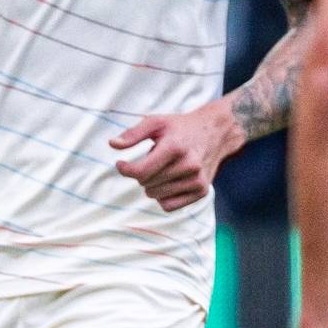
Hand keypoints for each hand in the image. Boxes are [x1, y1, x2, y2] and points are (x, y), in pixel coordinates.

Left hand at [112, 103, 246, 212]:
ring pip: (155, 195)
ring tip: (164, 168)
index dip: (125, 170)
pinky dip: (162, 196)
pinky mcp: (201, 191)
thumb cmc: (180, 127)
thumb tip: (112, 144)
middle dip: (142, 173)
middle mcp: (189, 166)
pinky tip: (169, 182)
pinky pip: (168, 206)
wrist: (215, 132)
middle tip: (152, 160)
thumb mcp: (156, 122)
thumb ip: (133, 134)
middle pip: (146, 184)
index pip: (140, 172)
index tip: (121, 164)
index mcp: (175, 147)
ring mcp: (197, 180)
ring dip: (152, 184)